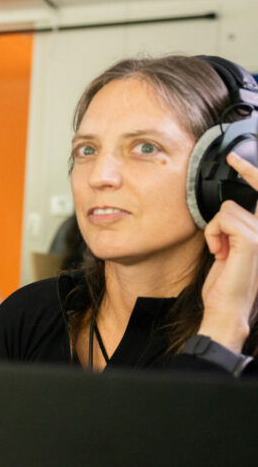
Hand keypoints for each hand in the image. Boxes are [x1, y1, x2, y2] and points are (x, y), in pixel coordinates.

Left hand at [198, 151, 257, 351]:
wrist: (227, 309)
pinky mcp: (252, 240)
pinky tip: (218, 252)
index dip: (254, 173)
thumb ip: (233, 228)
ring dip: (214, 230)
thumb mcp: (230, 249)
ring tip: (220, 250)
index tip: (236, 157)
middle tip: (230, 186)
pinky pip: (222, 219)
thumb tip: (225, 210)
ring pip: (226, 209)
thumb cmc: (225, 283)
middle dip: (241, 183)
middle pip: (246, 196)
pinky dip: (213, 234)